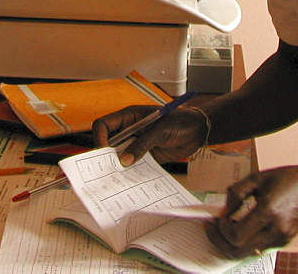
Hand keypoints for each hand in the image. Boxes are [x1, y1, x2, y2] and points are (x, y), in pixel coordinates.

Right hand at [92, 106, 208, 166]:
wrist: (197, 131)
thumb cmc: (180, 121)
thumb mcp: (160, 130)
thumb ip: (142, 144)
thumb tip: (124, 160)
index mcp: (129, 117)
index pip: (104, 125)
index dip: (100, 137)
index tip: (103, 152)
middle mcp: (129, 130)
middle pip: (108, 142)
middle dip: (105, 155)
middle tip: (105, 170)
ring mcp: (136, 144)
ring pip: (119, 155)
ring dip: (117, 166)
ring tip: (117, 177)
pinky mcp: (145, 156)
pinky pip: (132, 165)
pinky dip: (130, 172)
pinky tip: (130, 180)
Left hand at [205, 165, 297, 256]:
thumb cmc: (287, 179)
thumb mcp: (258, 178)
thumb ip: (237, 192)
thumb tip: (224, 210)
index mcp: (268, 210)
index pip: (236, 234)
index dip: (221, 230)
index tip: (216, 219)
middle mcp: (276, 229)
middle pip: (239, 250)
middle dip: (220, 242)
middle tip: (212, 230)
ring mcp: (281, 238)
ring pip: (247, 253)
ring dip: (231, 244)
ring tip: (223, 230)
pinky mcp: (284, 242)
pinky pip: (258, 248)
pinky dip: (245, 243)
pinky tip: (239, 229)